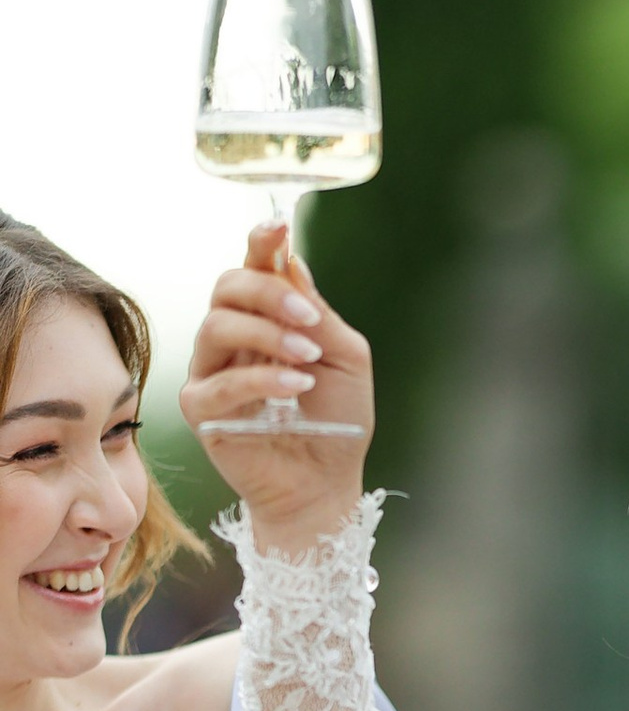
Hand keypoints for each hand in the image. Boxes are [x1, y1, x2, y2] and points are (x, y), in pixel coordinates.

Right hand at [178, 222, 372, 546]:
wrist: (327, 483)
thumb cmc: (337, 422)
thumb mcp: (344, 358)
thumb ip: (319, 313)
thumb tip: (289, 262)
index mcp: (266, 319)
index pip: (252, 269)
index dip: (260, 244)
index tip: (277, 227)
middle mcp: (232, 338)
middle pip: (226, 287)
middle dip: (266, 291)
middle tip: (306, 315)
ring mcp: (211, 371)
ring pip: (216, 325)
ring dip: (266, 334)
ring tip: (307, 356)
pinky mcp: (201, 408)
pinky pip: (220, 382)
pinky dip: (261, 379)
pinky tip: (294, 385)